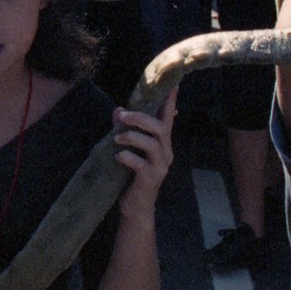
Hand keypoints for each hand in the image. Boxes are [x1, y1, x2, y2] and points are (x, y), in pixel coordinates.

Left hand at [113, 88, 176, 213]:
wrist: (135, 205)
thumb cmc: (131, 174)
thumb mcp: (127, 148)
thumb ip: (124, 128)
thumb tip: (118, 109)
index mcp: (161, 143)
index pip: (168, 118)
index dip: (171, 101)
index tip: (174, 83)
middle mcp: (165, 152)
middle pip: (160, 127)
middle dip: (141, 117)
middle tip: (122, 114)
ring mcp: (161, 166)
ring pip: (152, 143)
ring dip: (132, 136)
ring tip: (116, 138)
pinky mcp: (152, 178)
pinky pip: (141, 163)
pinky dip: (127, 157)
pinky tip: (118, 157)